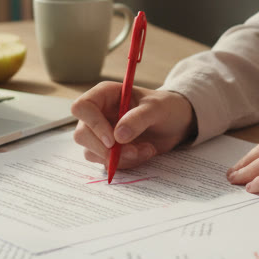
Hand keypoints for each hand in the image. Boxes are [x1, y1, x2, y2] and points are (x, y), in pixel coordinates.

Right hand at [70, 83, 194, 171]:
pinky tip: (145, 152)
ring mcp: (101, 134)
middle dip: (106, 149)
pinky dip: (127, 163)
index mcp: (105, 95)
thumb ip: (138, 119)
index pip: (82, 107)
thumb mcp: (157, 108)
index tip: (112, 140)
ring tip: (147, 149)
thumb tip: (118, 136)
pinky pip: (107, 163)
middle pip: (82, 135)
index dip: (93, 124)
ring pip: (92, 153)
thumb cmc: (165, 107)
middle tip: (133, 151)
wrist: (176, 123)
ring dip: (120, 158)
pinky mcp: (109, 150)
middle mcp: (98, 114)